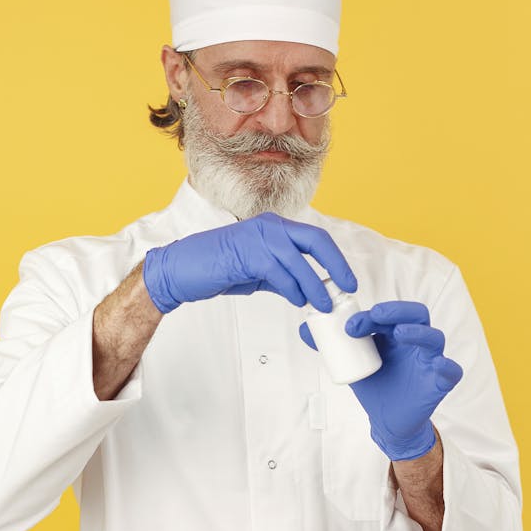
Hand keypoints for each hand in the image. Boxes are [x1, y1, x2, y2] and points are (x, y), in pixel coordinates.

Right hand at [143, 212, 357, 313]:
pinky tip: (298, 301)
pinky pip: (279, 272)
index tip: (347, 280)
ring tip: (322, 305)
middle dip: (336, 266)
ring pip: (298, 261)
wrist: (183, 269)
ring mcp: (258, 237)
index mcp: (274, 226)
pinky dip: (292, 289)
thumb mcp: (257, 270)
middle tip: (347, 289)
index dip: (335, 258)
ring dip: (314, 286)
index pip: (315, 238)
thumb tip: (306, 289)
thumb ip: (282, 275)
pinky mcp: (246, 253)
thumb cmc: (218, 267)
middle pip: (315, 241)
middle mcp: (270, 226)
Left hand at [299, 300, 462, 459]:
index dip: (371, 314)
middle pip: (417, 314)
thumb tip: (304, 329)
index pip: (390, 313)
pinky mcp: (439, 382)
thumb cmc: (374, 384)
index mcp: (395, 331)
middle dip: (397, 311)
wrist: (386, 420)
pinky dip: (446, 366)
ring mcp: (430, 359)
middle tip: (376, 316)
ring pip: (434, 338)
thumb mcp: (350, 362)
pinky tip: (437, 364)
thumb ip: (330, 345)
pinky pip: (451, 371)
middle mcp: (415, 341)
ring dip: (418, 333)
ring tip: (399, 334)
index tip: (349, 325)